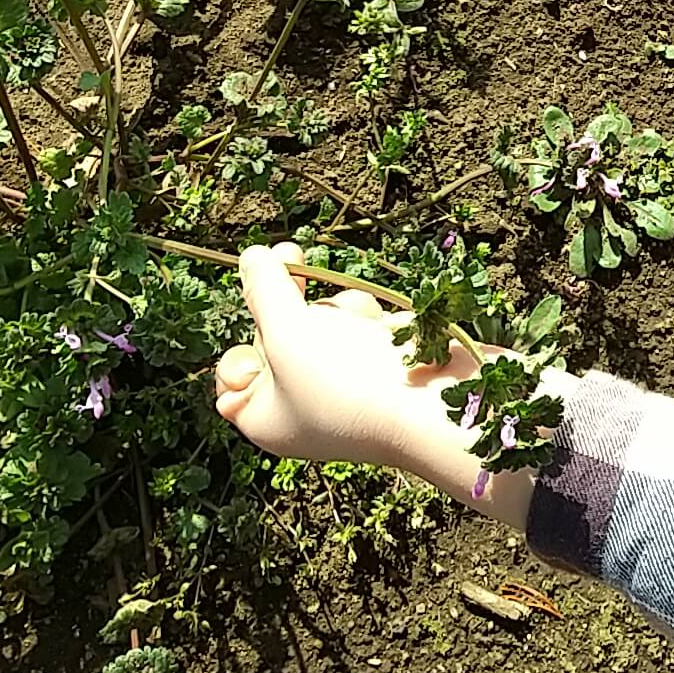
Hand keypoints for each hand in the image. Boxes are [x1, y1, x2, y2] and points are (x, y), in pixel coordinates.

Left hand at [213, 243, 540, 527]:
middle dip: (290, 303)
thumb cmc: (348, 382)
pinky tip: (380, 324)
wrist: (439, 408)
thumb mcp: (287, 332)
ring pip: (321, 325)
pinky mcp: (379, 367)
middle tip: (291, 255)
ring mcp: (343, 387)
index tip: (256, 313)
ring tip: (354, 317)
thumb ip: (263, 290)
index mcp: (267, 418)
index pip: (234, 377)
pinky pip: (357, 329)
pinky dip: (364, 318)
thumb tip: (249, 257)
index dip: (243, 342)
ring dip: (334, 310)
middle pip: (278, 338)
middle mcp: (301, 406)